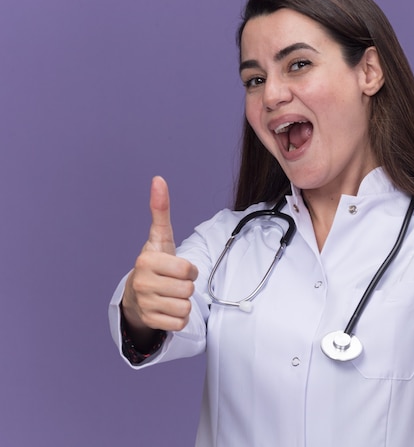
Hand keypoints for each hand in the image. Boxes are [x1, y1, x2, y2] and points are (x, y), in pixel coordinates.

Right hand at [121, 176, 197, 334]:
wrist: (136, 294)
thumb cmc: (155, 263)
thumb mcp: (160, 238)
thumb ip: (161, 210)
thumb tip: (158, 179)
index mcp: (146, 261)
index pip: (187, 270)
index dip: (189, 269)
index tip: (178, 268)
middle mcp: (142, 283)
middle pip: (188, 289)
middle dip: (186, 286)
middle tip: (173, 283)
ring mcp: (144, 304)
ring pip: (185, 307)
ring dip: (183, 302)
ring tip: (170, 295)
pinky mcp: (150, 322)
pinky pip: (180, 323)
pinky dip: (179, 318)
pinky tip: (168, 309)